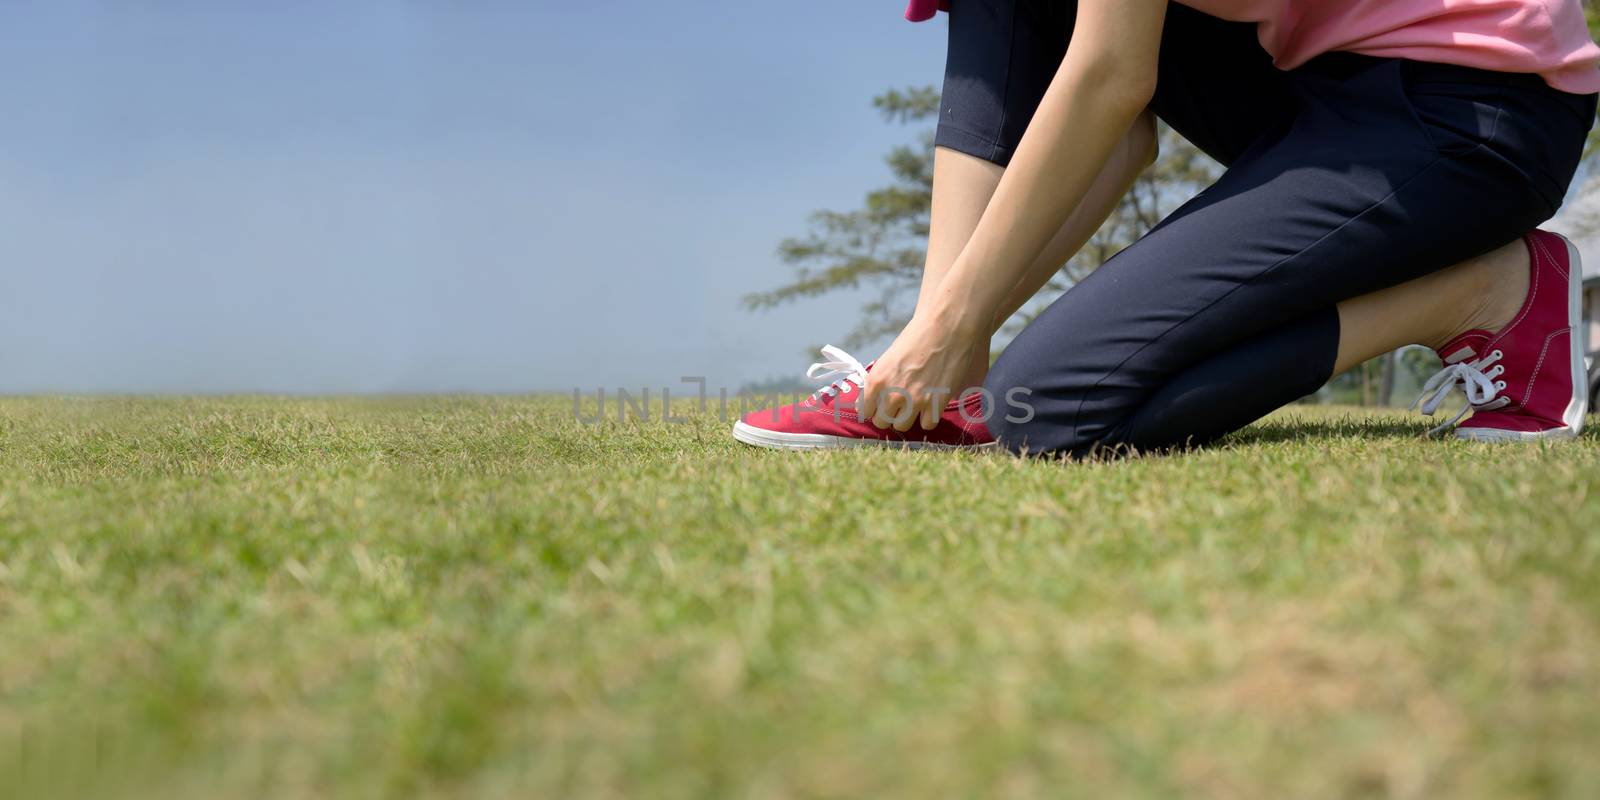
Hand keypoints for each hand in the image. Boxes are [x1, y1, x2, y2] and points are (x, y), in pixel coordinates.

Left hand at [859, 313, 980, 431]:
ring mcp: (914, 401)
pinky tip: (931, 403)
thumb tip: (875, 397)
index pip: (865, 411)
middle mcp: (892, 394)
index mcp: (876, 380)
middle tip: (898, 404)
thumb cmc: (918, 336)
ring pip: (902, 426)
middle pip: (882, 422)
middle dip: (888, 414)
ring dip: (907, 417)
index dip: (873, 408)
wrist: (946, 327)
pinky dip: (929, 416)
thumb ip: (882, 381)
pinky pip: (926, 425)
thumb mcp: (889, 358)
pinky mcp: (936, 404)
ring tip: (915, 403)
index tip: (880, 405)